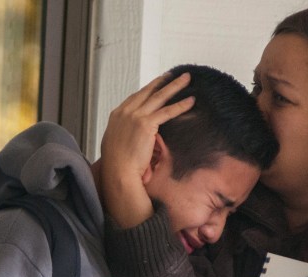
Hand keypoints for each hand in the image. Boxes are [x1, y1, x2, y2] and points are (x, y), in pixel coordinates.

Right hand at [100, 73, 194, 227]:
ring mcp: (135, 116)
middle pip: (148, 92)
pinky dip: (180, 105)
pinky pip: (167, 111)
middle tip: (173, 74)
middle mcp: (125, 112)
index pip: (136, 97)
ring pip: (159, 97)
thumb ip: (125, 134)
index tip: (158, 83)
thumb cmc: (117, 163)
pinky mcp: (146, 124)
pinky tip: (190, 100)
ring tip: (186, 79)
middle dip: (163, 81)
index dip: (149, 89)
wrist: (118, 171)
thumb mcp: (117, 143)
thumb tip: (132, 136)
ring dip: (174, 86)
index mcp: (117, 115)